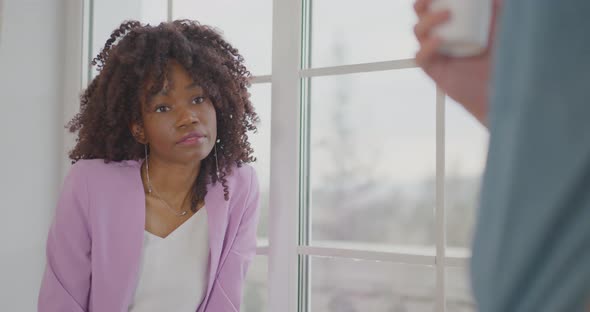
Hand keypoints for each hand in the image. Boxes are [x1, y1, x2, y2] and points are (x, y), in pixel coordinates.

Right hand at [413, 0, 501, 125]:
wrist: (506, 85)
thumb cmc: (507, 55)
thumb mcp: (505, 23)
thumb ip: (498, 7)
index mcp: (453, 24)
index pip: (435, 5)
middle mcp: (441, 36)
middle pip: (421, 15)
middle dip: (422, 3)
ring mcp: (436, 53)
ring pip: (418, 32)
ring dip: (427, 20)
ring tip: (446, 15)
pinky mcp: (434, 71)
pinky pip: (421, 57)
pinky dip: (427, 47)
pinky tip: (439, 39)